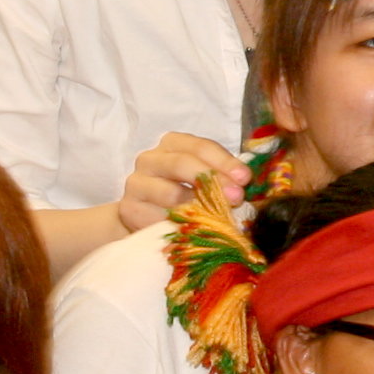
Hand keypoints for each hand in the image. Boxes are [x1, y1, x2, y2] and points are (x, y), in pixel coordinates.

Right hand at [115, 131, 247, 235]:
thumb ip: (221, 176)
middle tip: (236, 197)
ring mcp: (136, 183)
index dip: (224, 161)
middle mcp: (150, 159)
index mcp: (172, 144)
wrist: (145, 216)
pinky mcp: (129, 209)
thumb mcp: (203, 179)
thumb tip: (243, 185)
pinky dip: (180, 225)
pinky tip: (195, 230)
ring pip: (171, 193)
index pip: (200, 146)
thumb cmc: (183, 193)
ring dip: (199, 206)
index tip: (244, 178)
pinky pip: (158, 218)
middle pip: (182, 164)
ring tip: (218, 217)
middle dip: (213, 180)